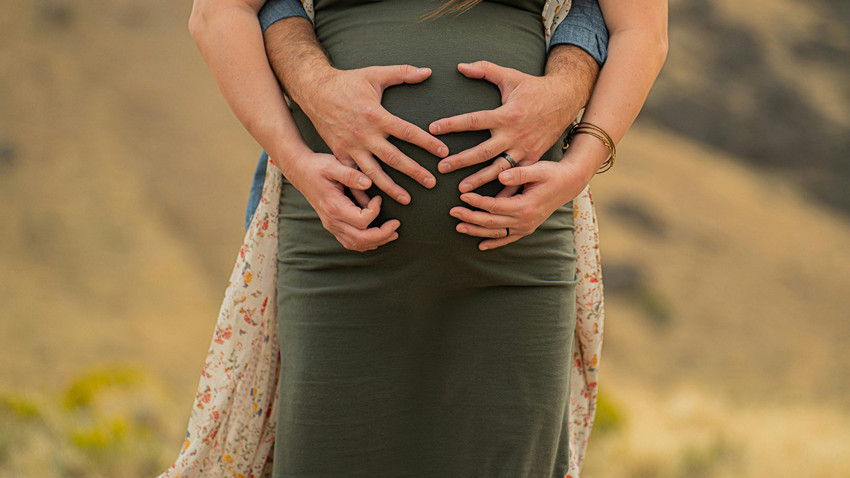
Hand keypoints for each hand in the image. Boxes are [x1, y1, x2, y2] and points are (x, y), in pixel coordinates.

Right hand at [285, 150, 399, 251]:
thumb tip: (369, 183)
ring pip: (356, 244)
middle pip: (361, 239)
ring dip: (376, 242)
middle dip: (382, 235)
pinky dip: (365, 243)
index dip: (376, 211)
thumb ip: (350, 174)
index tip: (379, 197)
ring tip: (393, 233)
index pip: (362, 220)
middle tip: (397, 225)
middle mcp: (332, 221)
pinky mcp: (332, 226)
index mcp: (334, 207)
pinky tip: (378, 237)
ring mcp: (331, 225)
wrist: (300, 171)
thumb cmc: (318, 166)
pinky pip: (350, 242)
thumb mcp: (333, 165)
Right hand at [295, 64, 449, 203]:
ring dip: (391, 188)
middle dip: (415, 171)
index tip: (443, 152)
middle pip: (395, 158)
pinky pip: (353, 177)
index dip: (427, 143)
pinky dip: (362, 190)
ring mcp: (351, 147)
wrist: (314, 92)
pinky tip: (373, 203)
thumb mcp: (374, 74)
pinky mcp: (340, 155)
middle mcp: (365, 135)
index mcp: (377, 115)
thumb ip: (402, 73)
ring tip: (408, 199)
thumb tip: (427, 71)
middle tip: (432, 182)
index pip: (408, 132)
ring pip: (374, 173)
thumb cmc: (347, 82)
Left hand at [428, 59, 591, 192]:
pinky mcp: (533, 158)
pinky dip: (505, 189)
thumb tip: (460, 66)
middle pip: (483, 151)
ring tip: (461, 190)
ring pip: (499, 169)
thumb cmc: (533, 87)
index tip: (432, 128)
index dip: (452, 124)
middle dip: (461, 160)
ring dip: (480, 180)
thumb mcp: (510, 75)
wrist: (566, 99)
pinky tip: (492, 202)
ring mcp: (524, 149)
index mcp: (506, 114)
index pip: (474, 120)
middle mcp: (514, 134)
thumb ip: (485, 69)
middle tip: (441, 168)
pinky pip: (517, 177)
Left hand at [449, 157, 593, 250]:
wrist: (568, 183)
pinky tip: (480, 245)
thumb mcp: (538, 169)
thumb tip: (501, 176)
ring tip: (459, 226)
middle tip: (452, 211)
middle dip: (470, 217)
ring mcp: (526, 227)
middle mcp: (525, 221)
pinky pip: (507, 239)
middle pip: (491, 222)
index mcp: (525, 206)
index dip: (477, 202)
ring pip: (497, 233)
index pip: (494, 206)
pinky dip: (494, 243)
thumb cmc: (552, 173)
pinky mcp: (527, 228)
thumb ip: (519, 173)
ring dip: (477, 231)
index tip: (462, 195)